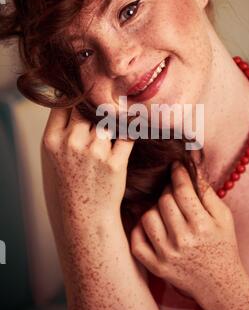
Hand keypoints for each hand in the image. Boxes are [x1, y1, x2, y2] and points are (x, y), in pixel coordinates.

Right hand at [41, 107, 134, 239]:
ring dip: (114, 120)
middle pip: (87, 107)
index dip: (77, 97)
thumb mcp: (56, 153)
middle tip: (106, 108)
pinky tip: (134, 128)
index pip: (65, 103)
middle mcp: (71, 143)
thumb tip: (75, 95)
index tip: (86, 95)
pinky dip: (132, 129)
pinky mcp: (115, 162)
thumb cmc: (72, 179)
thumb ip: (63, 125)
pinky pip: (127, 134)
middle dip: (97, 107)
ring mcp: (94, 153)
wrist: (86, 214)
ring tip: (117, 125)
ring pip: (108, 119)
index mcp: (52, 140)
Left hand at [130, 156, 243, 307]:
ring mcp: (166, 255)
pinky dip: (140, 229)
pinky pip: (137, 240)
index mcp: (202, 226)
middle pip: (163, 200)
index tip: (175, 166)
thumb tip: (192, 166)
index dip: (177, 173)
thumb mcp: (224, 217)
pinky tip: (152, 225)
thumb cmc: (223, 246)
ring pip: (147, 216)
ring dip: (155, 208)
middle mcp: (183, 240)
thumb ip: (207, 192)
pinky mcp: (155, 267)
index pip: (182, 190)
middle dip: (167, 189)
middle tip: (172, 189)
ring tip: (165, 210)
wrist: (219, 285)